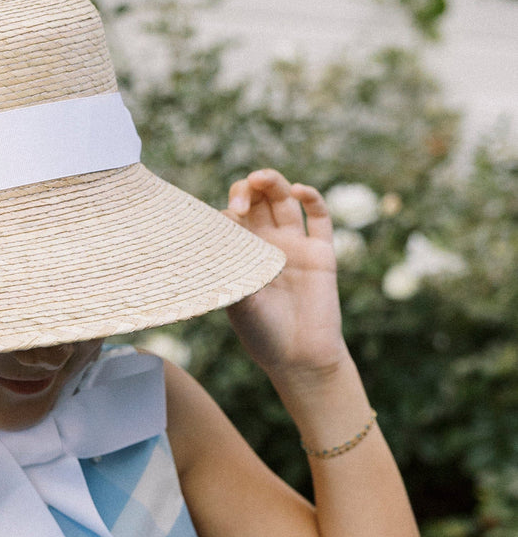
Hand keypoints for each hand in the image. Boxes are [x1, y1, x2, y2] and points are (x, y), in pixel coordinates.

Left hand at [223, 170, 346, 379]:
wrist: (301, 359)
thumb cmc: (263, 335)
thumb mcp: (238, 303)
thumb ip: (230, 272)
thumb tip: (215, 239)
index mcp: (242, 255)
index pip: (230, 219)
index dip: (225, 213)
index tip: (220, 224)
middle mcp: (268, 245)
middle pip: (256, 201)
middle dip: (247, 190)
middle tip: (241, 202)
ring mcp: (296, 246)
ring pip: (284, 201)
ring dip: (273, 183)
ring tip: (261, 177)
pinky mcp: (321, 253)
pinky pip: (319, 218)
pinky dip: (312, 199)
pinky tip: (299, 191)